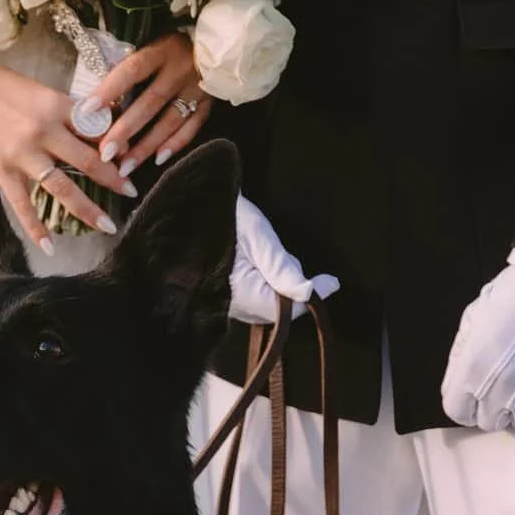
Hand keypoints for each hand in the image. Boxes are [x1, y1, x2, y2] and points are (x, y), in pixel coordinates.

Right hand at [0, 57, 139, 250]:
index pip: (95, 129)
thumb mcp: (45, 91)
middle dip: (113, 179)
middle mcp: (43, 131)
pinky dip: (35, 227)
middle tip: (133, 192)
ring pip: (61, 186)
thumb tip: (103, 129)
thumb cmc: (5, 85)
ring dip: (87, 208)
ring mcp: (22, 154)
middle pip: (86, 161)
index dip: (115, 146)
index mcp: (57, 107)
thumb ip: (71, 112)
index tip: (131, 158)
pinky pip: (22, 204)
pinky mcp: (2, 169)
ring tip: (108, 225)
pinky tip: (50, 247)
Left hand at [87, 35, 213, 175]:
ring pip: (170, 121)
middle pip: (149, 103)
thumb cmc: (174, 45)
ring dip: (146, 146)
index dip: (109, 89)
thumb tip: (100, 98)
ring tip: (126, 166)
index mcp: (161, 51)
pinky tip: (158, 159)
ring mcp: (197, 88)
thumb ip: (132, 68)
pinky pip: (192, 127)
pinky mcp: (210, 102)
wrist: (219, 41)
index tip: (87, 110)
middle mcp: (179, 70)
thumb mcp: (153, 45)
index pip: (131, 70)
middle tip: (105, 153)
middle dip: (126, 130)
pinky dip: (176, 143)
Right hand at [229, 197, 338, 326]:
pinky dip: (262, 282)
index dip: (308, 298)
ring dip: (276, 283)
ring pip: (262, 302)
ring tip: (268, 253)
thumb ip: (281, 267)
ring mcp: (220, 302)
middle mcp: (228, 306)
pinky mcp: (216, 294)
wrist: (183, 204)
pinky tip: (258, 261)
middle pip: (273, 308)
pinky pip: (249, 296)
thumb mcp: (256, 235)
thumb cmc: (220, 214)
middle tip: (289, 258)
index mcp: (238, 294)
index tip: (331, 282)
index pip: (283, 310)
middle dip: (290, 287)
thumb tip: (309, 294)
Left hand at [439, 261, 514, 431]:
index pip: (457, 412)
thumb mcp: (472, 319)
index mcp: (471, 372)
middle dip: (492, 408)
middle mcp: (500, 391)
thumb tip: (459, 381)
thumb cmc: (512, 294)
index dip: (463, 405)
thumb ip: (462, 355)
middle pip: (489, 422)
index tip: (473, 397)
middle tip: (502, 388)